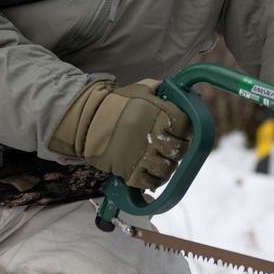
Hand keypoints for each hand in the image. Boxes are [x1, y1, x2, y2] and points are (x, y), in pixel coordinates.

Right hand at [48, 79, 190, 189]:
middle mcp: (152, 136)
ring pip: (167, 169)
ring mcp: (141, 156)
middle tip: (170, 148)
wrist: (87, 120)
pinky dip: (153, 180)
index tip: (180, 131)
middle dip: (177, 150)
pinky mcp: (128, 171)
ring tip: (161, 161)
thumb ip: (162, 91)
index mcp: (158, 113)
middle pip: (179, 150)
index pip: (185, 127)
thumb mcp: (141, 90)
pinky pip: (149, 183)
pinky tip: (150, 172)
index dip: (184, 130)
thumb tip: (184, 93)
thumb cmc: (116, 104)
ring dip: (167, 167)